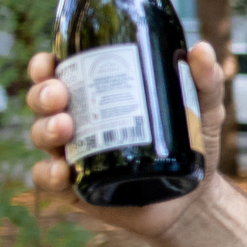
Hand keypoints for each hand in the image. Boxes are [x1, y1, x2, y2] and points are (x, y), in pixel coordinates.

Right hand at [28, 42, 224, 238]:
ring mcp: (74, 155)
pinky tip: (63, 172)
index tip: (48, 62)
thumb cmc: (193, 144)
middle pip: (43, 102)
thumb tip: (202, 49)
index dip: (44, 66)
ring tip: (65, 127)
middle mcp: (78, 122)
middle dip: (43, 94)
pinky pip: (47, 180)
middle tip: (59, 95)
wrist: (196, 197)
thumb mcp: (203, 110)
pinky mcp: (76, 188)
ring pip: (42, 136)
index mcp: (97, 95)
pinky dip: (48, 174)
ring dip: (46, 128)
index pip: (59, 73)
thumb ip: (204, 81)